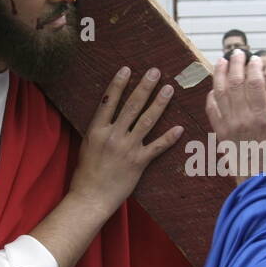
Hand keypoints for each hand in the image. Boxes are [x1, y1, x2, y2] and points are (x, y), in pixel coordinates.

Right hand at [68, 67, 182, 212]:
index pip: (108, 101)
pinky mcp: (138, 162)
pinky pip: (157, 147)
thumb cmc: (86, 173)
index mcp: (97, 130)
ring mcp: (127, 148)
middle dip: (144, 87)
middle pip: (131, 106)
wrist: (90, 197)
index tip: (127, 69)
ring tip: (169, 89)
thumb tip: (107, 113)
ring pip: (146, 121)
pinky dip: (169, 138)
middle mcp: (113, 136)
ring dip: (159, 103)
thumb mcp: (87, 145)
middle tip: (155, 72)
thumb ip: (98, 129)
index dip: (118, 84)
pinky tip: (179, 128)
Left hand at [206, 55, 265, 183]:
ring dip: (220, 75)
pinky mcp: (220, 134)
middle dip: (235, 65)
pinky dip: (211, 97)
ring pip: (220, 93)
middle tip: (238, 53)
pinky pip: (211, 111)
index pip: (254, 84)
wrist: (259, 185)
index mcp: (261, 118)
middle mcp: (242, 119)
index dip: (253, 68)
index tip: (256, 59)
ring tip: (222, 62)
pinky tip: (214, 88)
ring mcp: (228, 126)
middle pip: (235, 84)